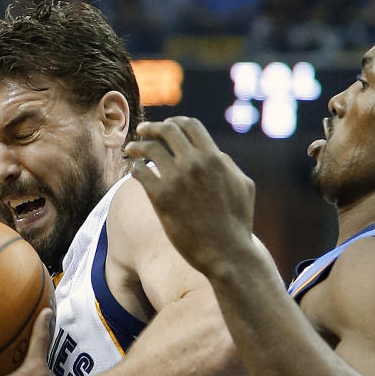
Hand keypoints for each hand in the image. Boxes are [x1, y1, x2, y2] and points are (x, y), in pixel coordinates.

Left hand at [125, 116, 256, 276]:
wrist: (227, 253)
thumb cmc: (238, 223)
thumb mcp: (243, 185)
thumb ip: (228, 164)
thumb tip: (214, 152)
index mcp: (215, 158)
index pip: (190, 125)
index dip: (175, 122)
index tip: (166, 126)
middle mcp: (194, 163)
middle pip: (167, 131)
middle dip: (152, 128)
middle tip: (143, 132)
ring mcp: (177, 180)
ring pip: (149, 148)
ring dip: (138, 145)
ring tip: (131, 149)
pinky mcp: (161, 198)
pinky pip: (140, 173)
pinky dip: (135, 167)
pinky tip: (134, 171)